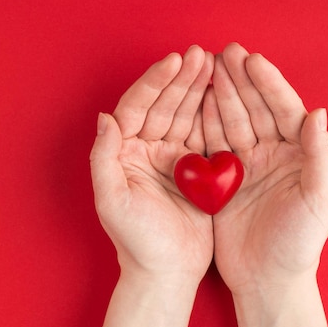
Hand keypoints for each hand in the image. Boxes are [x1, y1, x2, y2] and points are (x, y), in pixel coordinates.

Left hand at [90, 45, 214, 287]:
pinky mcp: (195, 171)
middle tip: (200, 54)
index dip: (154, 83)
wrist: (167, 272)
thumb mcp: (112, 201)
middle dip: (180, 79)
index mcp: (123, 154)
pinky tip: (224, 94)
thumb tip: (105, 117)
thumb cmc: (136, 241)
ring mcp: (171, 160)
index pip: (136, 108)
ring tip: (214, 64)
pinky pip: (204, 135)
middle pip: (162, 106)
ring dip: (197, 90)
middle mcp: (145, 152)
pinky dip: (213, 114)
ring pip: (184, 116)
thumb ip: (104, 158)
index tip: (174, 61)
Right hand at [203, 43, 327, 294]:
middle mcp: (270, 156)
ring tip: (204, 69)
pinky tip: (192, 104)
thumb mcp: (317, 201)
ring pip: (229, 123)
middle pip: (254, 110)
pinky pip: (210, 146)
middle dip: (239, 81)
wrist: (266, 280)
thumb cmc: (298, 245)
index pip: (284, 111)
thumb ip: (321, 157)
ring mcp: (243, 167)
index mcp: (296, 156)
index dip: (268, 85)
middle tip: (223, 54)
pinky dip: (201, 125)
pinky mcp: (220, 182)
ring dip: (218, 96)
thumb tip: (319, 113)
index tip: (251, 61)